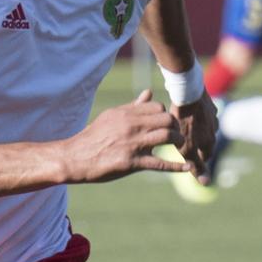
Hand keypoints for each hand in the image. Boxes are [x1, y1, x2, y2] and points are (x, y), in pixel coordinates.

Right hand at [66, 91, 183, 182]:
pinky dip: (176, 167)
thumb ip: (132, 106)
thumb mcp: (111, 116)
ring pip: (166, 137)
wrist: (74, 158)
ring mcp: (132, 144)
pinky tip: (187, 168)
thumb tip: (149, 93)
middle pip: (166, 120)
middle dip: (175, 127)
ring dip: (178, 142)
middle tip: (176, 135)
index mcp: (126, 113)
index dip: (166, 115)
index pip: (157, 107)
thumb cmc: (93, 137)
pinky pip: (160, 163)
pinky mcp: (131, 163)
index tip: (166, 124)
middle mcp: (131, 126)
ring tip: (179, 146)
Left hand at [173, 95, 218, 182]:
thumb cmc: (185, 123)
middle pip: (206, 140)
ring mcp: (212, 114)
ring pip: (205, 125)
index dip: (198, 158)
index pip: (206, 155)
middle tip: (185, 143)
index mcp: (210, 140)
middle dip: (198, 143)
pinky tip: (185, 111)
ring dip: (197, 128)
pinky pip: (201, 112)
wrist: (188, 94)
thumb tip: (206, 183)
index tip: (190, 158)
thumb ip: (196, 166)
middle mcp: (214, 128)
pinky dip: (195, 114)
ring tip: (184, 127)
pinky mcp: (207, 102)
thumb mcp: (188, 148)